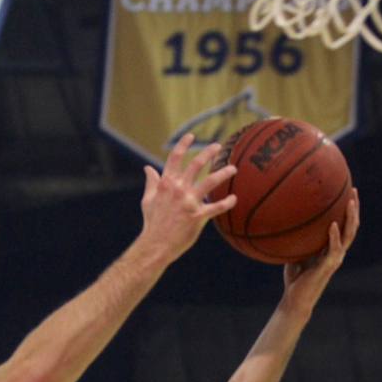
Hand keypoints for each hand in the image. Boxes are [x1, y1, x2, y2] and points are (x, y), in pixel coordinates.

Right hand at [139, 134, 236, 261]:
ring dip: (223, 173)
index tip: (191, 136)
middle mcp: (178, 189)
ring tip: (233, 168)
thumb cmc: (152, 223)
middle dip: (208, 152)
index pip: (175, 157)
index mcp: (166, 183)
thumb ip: (151, 182)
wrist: (156, 245)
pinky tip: (234, 198)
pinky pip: (216, 207)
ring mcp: (188, 202)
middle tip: (218, 147)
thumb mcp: (148, 199)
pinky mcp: (197, 217)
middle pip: (196, 164)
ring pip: (210, 182)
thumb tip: (147, 168)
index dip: (183, 144)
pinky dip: (227, 203)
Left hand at [282, 189, 358, 312]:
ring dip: (350, 218)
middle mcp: (337, 253)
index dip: (348, 211)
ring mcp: (334, 259)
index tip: (347, 192)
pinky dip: (334, 236)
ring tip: (350, 202)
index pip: (345, 226)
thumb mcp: (296, 253)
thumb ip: (297, 239)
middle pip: (351, 227)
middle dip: (354, 209)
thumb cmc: (295, 278)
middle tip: (354, 191)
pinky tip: (333, 225)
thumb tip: (285, 220)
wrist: (296, 299)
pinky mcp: (328, 266)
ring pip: (348, 235)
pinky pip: (333, 249)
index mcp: (331, 249)